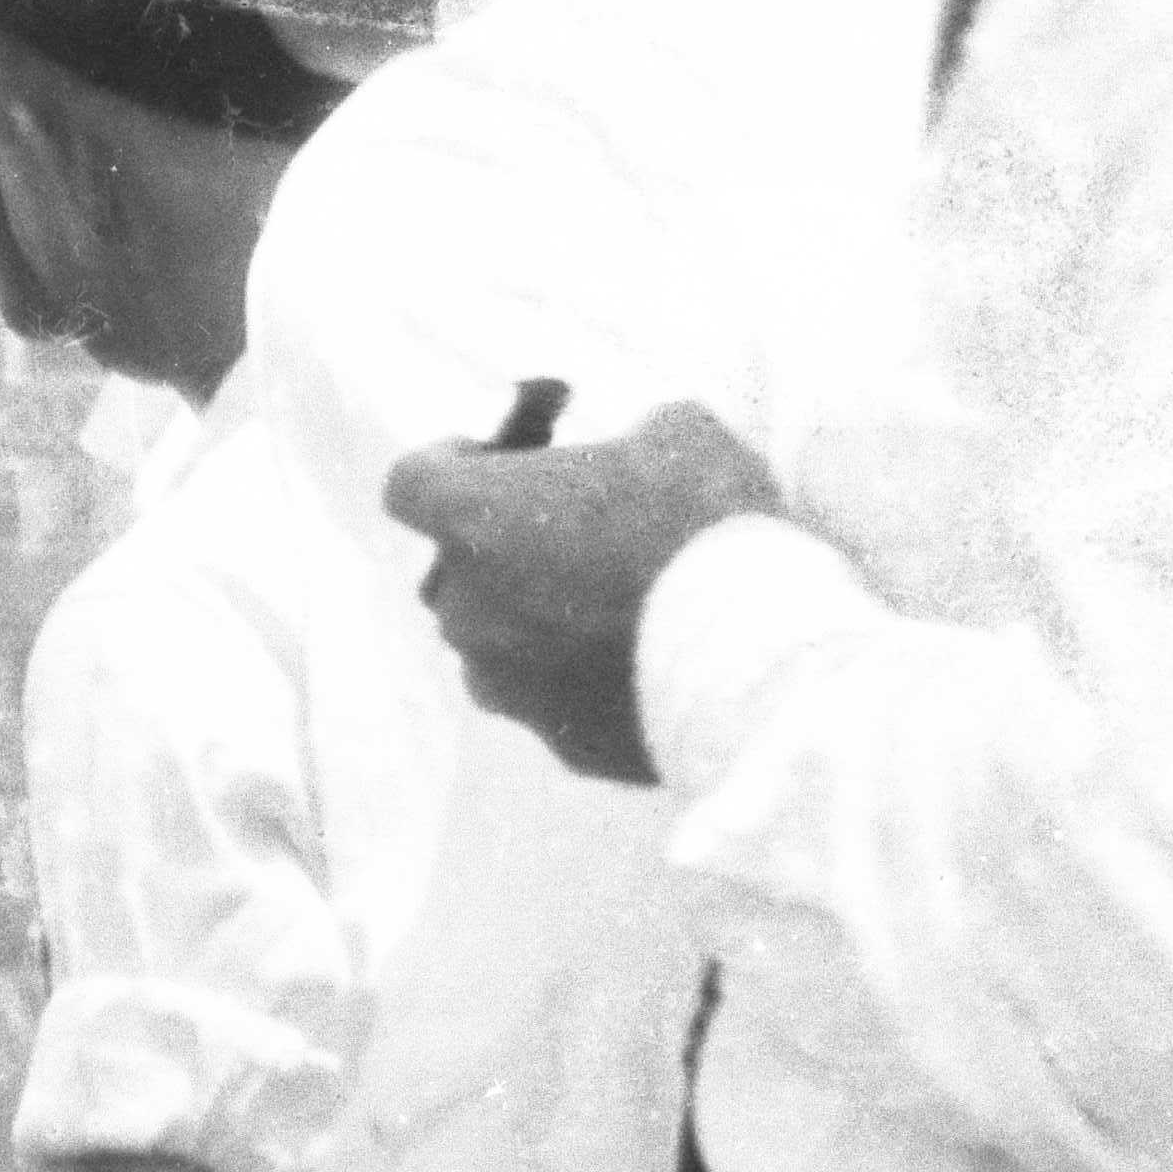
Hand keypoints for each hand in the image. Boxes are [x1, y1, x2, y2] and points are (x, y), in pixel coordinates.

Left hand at [376, 400, 774, 790]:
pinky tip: (639, 658)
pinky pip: (549, 698)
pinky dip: (577, 676)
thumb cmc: (709, 523)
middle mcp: (468, 608)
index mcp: (475, 520)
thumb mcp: (677, 431)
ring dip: (531, 617)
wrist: (762, 655)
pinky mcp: (556, 740)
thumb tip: (630, 452)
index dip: (445, 464)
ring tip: (608, 601)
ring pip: (493, 643)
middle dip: (496, 547)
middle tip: (567, 528)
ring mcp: (505, 683)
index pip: (410, 485)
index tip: (487, 456)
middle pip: (454, 572)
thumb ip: (623, 438)